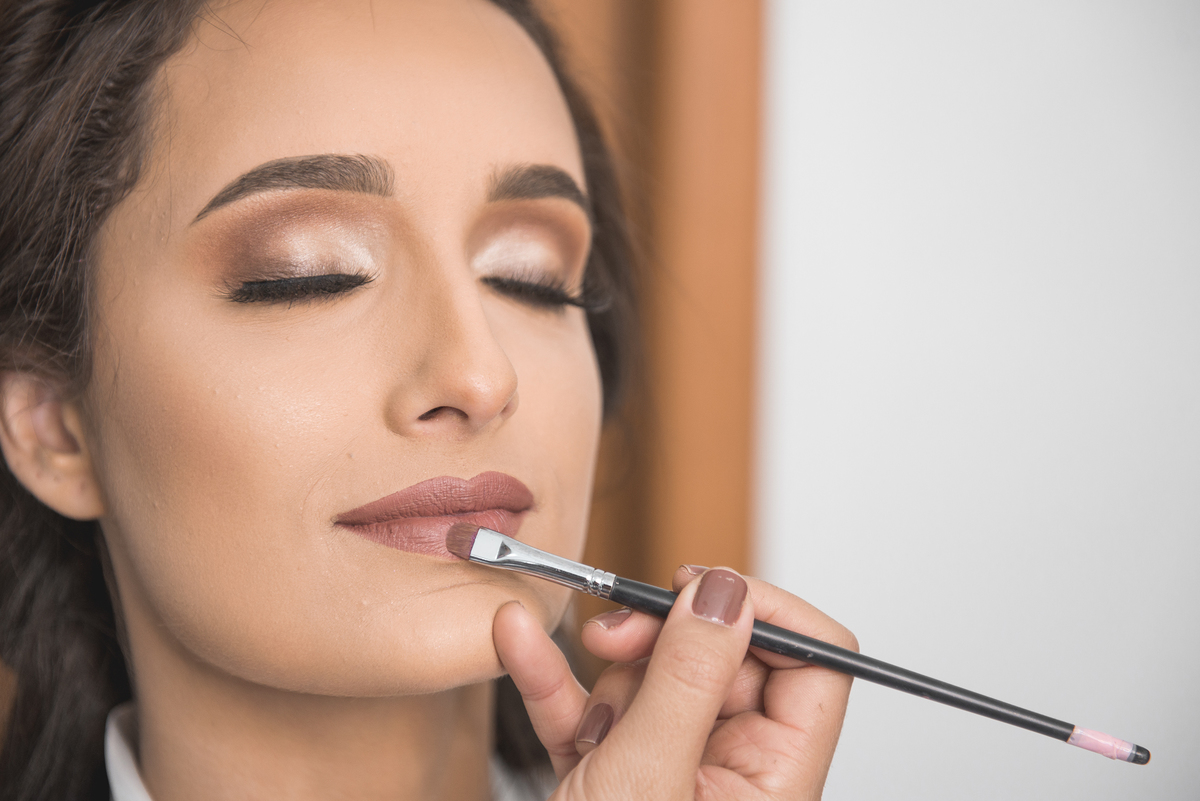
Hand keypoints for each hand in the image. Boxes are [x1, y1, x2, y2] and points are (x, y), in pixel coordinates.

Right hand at [492, 566, 856, 799]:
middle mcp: (732, 775)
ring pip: (653, 677)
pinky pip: (592, 709)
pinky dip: (555, 680)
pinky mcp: (610, 777)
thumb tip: (727, 590)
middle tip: (613, 632)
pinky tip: (519, 644)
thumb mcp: (647, 782)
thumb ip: (690, 680)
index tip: (699, 588)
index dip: (765, 612)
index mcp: (775, 782)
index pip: (813, 665)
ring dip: (605, 675)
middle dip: (660, 638)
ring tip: (576, 708)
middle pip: (722, 659)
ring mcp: (668, 774)